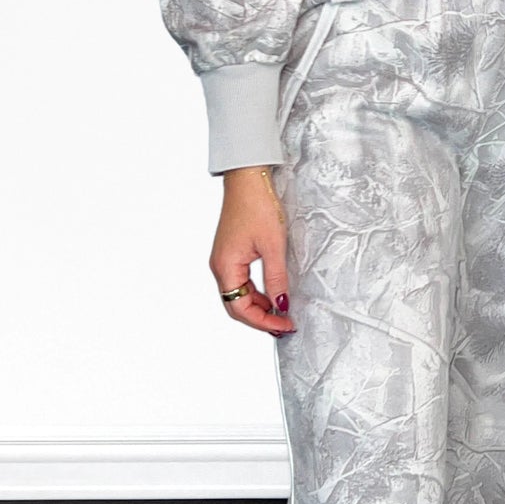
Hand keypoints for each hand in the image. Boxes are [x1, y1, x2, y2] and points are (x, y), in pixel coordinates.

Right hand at [209, 166, 296, 336]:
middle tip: (284, 325)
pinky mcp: (231, 253)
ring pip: (238, 295)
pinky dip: (256, 292)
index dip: (262, 321)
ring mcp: (224, 260)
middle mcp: (220, 266)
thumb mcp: (273, 245)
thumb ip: (276, 278)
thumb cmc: (257, 205)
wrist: (247, 178)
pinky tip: (272, 293)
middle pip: (236, 306)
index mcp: (225, 267)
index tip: (285, 325)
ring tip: (281, 312)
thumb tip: (281, 304)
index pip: (240, 308)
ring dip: (258, 306)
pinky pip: (241, 282)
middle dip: (260, 318)